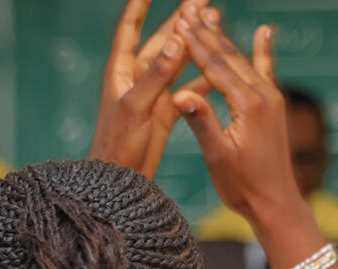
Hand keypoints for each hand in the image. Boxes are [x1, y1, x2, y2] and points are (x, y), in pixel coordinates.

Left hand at [89, 0, 210, 177]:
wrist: (118, 182)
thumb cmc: (118, 145)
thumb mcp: (137, 107)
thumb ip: (157, 75)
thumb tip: (176, 40)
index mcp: (121, 71)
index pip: (129, 29)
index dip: (139, 6)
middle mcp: (136, 78)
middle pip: (160, 41)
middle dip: (179, 20)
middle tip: (202, 1)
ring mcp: (152, 95)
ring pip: (176, 62)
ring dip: (194, 45)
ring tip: (214, 25)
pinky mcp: (164, 112)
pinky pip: (186, 88)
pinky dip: (201, 77)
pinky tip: (219, 67)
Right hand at [172, 4, 299, 222]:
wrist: (276, 204)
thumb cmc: (243, 186)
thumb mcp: (217, 156)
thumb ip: (201, 122)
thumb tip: (178, 94)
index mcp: (248, 106)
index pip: (216, 66)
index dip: (195, 43)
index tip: (179, 22)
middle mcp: (264, 96)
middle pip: (230, 56)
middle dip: (207, 32)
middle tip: (188, 9)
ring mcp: (273, 99)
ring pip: (244, 61)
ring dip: (224, 38)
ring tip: (207, 16)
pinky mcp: (275, 107)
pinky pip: (266, 71)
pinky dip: (263, 50)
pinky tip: (264, 30)